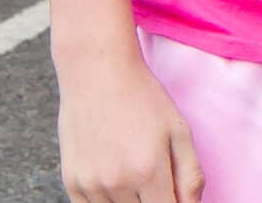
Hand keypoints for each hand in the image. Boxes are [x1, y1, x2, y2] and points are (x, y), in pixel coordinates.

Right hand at [58, 51, 204, 202]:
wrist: (97, 72)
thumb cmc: (143, 97)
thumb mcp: (178, 130)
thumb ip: (190, 176)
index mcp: (149, 171)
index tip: (173, 196)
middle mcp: (117, 183)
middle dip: (153, 201)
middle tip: (155, 179)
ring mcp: (90, 184)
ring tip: (134, 172)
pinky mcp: (71, 181)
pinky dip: (106, 202)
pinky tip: (114, 179)